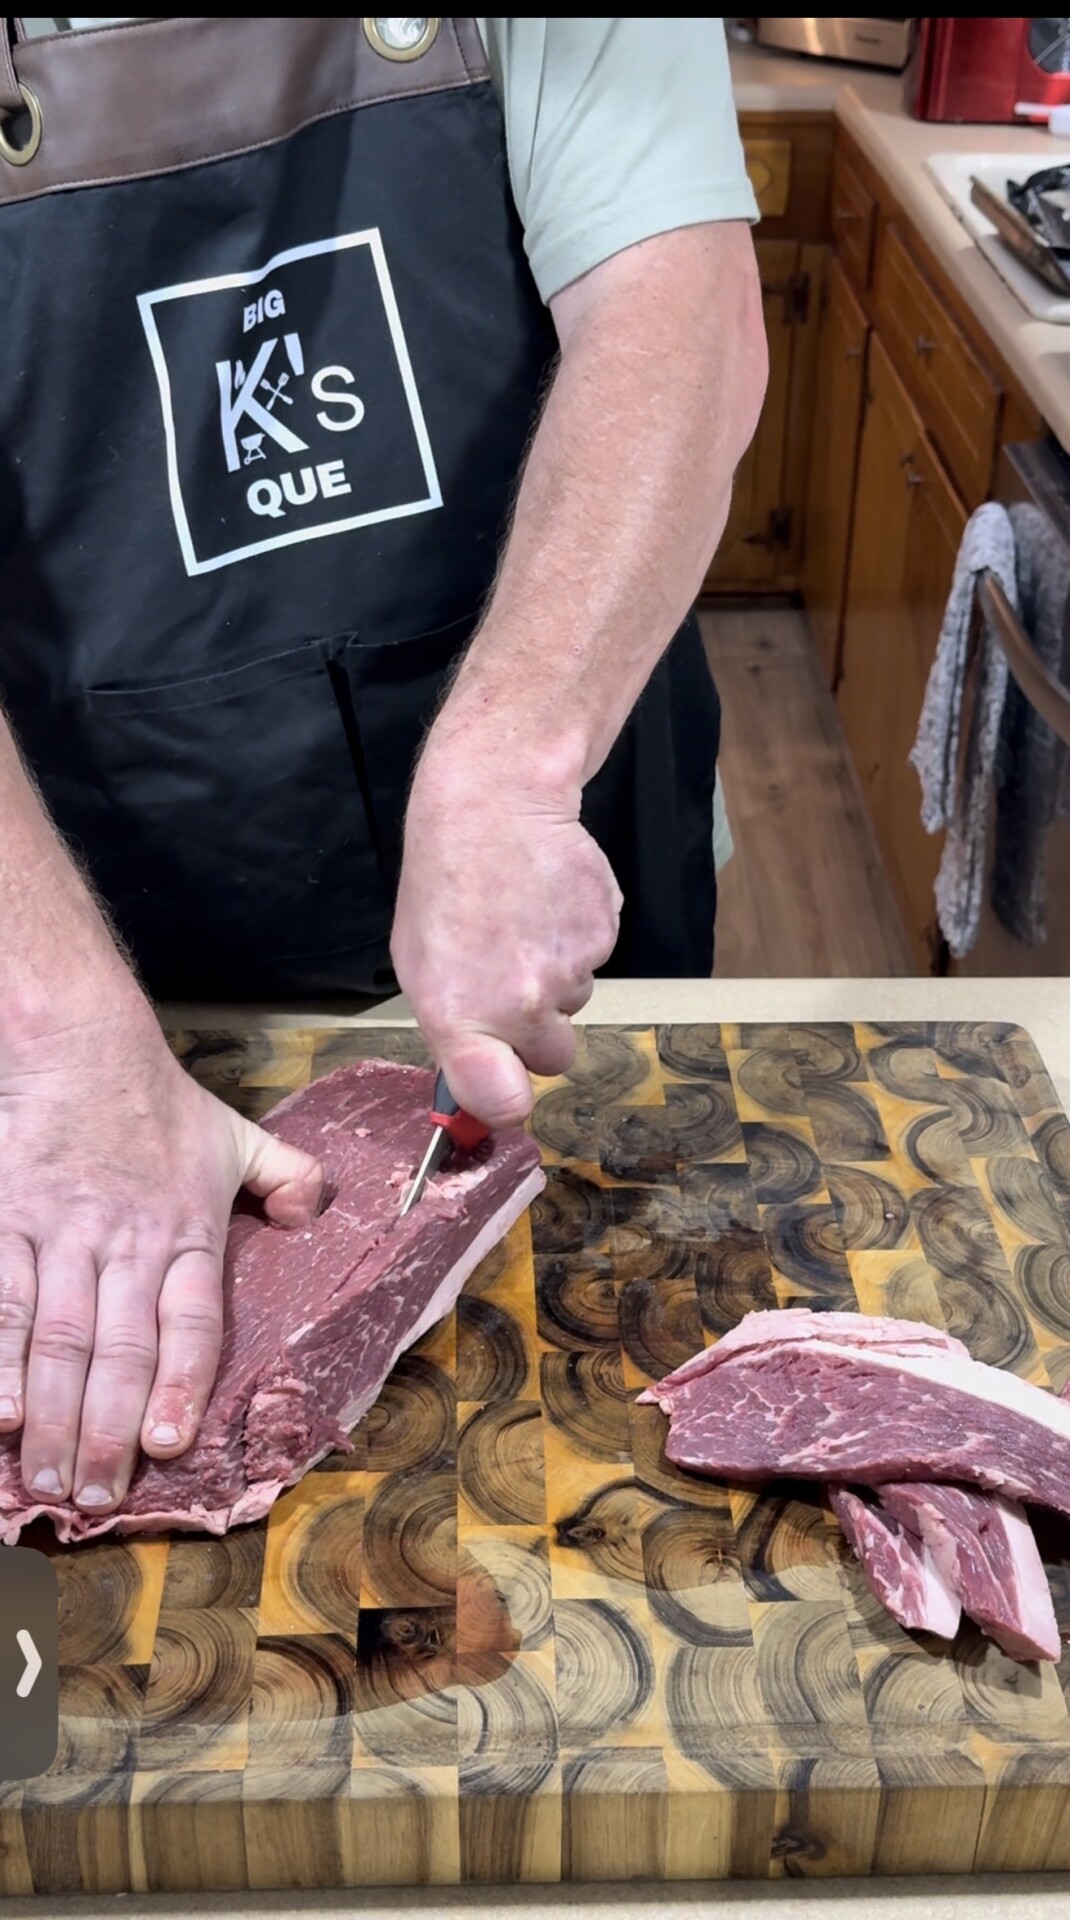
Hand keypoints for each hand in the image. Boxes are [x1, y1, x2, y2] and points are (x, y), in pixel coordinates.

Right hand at [0, 997, 322, 1513]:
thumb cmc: (156, 1100)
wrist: (77, 1044)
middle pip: (119, 1349)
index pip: (189, 1322)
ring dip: (52, 1417)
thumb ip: (288, 1176)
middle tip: (97, 1495)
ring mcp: (61, 1235)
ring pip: (57, 1339)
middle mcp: (126, 1241)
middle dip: (107, 1431)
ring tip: (50, 1478)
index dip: (179, 1385)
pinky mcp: (6, 1222)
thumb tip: (317, 1212)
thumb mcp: (236, 1135)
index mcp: (186, 1231)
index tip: (167, 1443)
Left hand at [391, 740, 621, 1125]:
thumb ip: (452, 1028)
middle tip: (515, 982)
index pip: (501, 1100)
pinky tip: (548, 901)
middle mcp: (519, 1003)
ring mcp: (569, 969)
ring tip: (523, 921)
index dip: (507, 1103)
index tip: (505, 1091)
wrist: (494, 803)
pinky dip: (577, 936)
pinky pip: (596, 958)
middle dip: (541, 1034)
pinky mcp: (605, 935)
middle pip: (554, 1059)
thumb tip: (479, 1079)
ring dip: (556, 975)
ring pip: (575, 1002)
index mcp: (459, 1015)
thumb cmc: (444, 882)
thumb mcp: (420, 963)